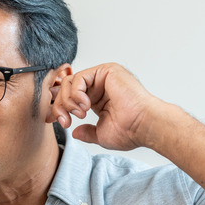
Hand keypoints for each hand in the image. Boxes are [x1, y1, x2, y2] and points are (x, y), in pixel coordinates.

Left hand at [50, 63, 164, 150]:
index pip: (70, 97)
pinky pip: (79, 77)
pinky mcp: (107, 70)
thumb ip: (87, 132)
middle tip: (66, 121)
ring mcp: (103, 76)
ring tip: (81, 114)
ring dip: (69, 101)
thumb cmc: (130, 131)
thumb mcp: (101, 134)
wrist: (144, 126)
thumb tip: (75, 132)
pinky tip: (86, 106)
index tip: (63, 123)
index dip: (60, 109)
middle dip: (60, 106)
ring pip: (70, 82)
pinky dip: (76, 93)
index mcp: (98, 98)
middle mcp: (100, 85)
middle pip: (66, 88)